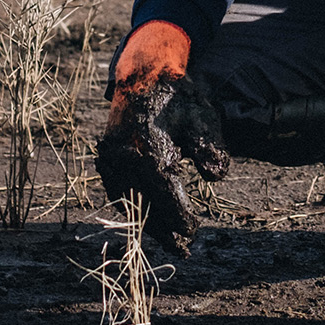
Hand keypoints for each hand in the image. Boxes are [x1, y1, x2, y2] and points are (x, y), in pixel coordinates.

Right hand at [95, 21, 229, 254]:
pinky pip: (117, 189)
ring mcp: (112, 156)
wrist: (144, 73)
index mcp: (150, 148)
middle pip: (145, 204)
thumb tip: (217, 177)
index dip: (180, 218)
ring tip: (167, 239)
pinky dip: (131, 204)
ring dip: (146, 221)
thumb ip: (211, 147)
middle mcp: (126, 156)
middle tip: (182, 250)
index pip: (166, 195)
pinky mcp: (106, 155)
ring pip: (129, 200)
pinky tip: (146, 214)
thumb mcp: (202, 117)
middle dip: (164, 230)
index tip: (193, 232)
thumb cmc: (177, 96)